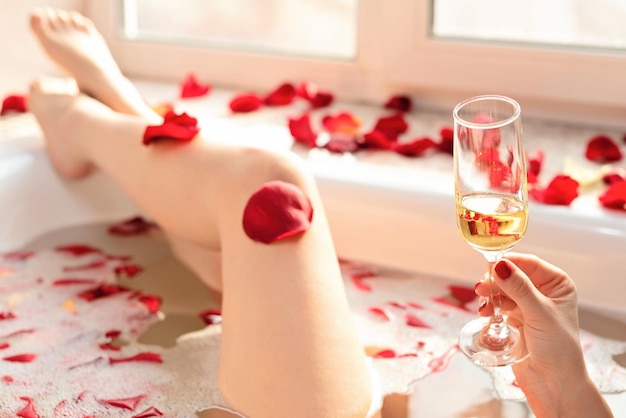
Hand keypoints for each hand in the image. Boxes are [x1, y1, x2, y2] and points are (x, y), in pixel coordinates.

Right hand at [475, 252, 612, 417]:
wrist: (553, 382)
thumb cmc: (558, 348)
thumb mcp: (539, 313)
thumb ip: (519, 288)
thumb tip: (500, 265)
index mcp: (557, 284)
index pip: (529, 263)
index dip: (509, 263)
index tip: (490, 266)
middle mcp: (544, 292)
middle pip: (513, 275)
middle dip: (496, 280)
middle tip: (482, 288)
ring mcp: (529, 305)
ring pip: (503, 289)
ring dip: (491, 294)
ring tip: (483, 304)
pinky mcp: (517, 318)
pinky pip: (499, 304)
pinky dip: (490, 306)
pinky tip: (485, 312)